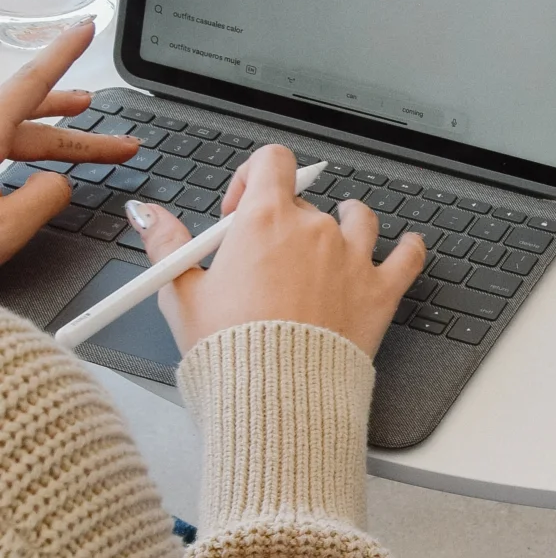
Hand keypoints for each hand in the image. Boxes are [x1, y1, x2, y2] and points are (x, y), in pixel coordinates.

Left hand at [0, 21, 138, 262]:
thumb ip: (37, 204)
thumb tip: (59, 186)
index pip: (30, 85)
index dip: (63, 56)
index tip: (84, 30)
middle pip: (27, 120)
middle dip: (78, 131)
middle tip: (120, 143)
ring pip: (7, 135)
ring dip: (47, 134)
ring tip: (78, 123)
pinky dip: (16, 155)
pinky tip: (27, 167)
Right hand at [130, 141, 425, 355]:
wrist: (278, 395)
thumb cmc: (230, 351)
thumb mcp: (182, 294)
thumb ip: (166, 243)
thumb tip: (145, 214)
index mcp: (265, 221)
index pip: (271, 162)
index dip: (255, 178)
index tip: (241, 209)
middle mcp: (314, 230)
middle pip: (304, 203)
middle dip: (285, 223)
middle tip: (267, 259)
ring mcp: (352, 258)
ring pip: (358, 218)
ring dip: (345, 222)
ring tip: (333, 239)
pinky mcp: (381, 291)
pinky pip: (407, 255)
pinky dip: (407, 248)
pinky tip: (404, 247)